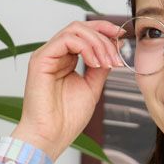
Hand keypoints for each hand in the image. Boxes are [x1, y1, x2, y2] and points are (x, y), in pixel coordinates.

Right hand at [10, 18, 127, 161]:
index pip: (84, 34)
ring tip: (108, 62)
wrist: (51, 136)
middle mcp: (55, 54)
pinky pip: (66, 39)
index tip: (122, 37)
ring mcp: (47, 55)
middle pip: (81, 28)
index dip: (104, 31)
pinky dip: (86, 47)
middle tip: (117, 56)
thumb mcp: (92, 88)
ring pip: (75, 30)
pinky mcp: (41, 59)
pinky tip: (95, 63)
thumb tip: (113, 52)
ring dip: (97, 43)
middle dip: (104, 36)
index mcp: (65, 60)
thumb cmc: (67, 119)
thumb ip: (100, 68)